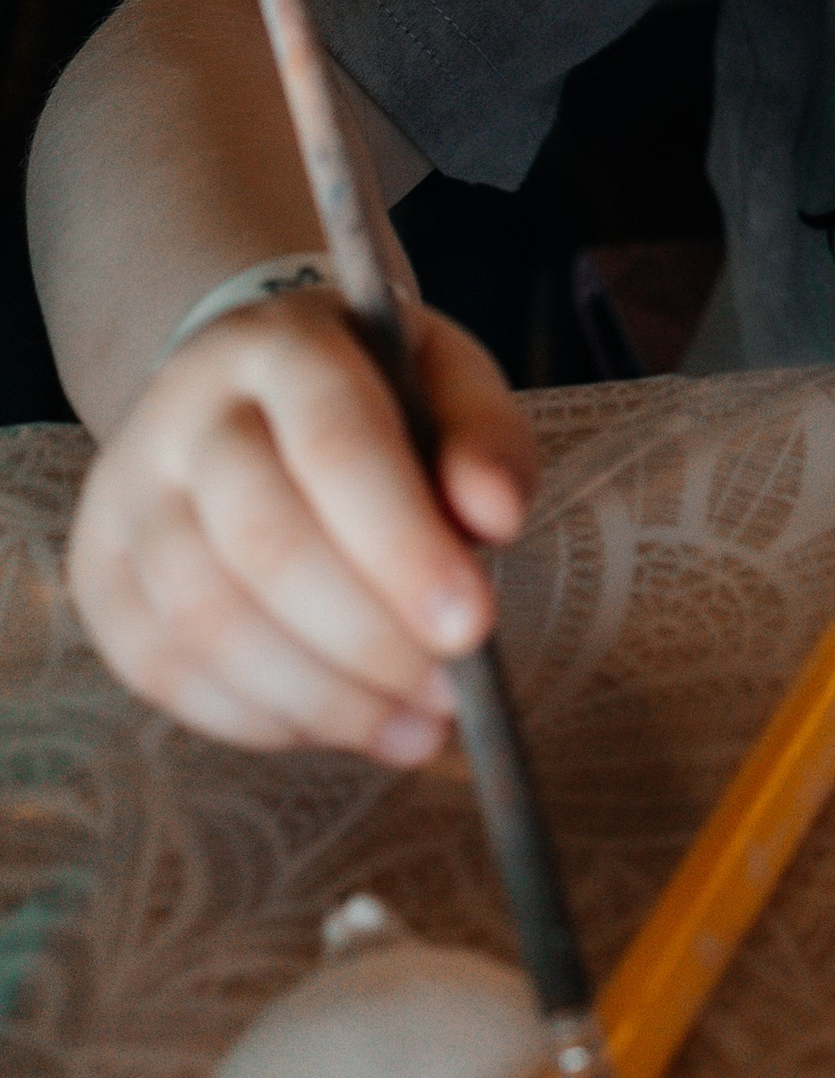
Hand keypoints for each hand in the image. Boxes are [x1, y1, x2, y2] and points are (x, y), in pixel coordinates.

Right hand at [66, 294, 539, 761]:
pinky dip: (252, 717)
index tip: (473, 629)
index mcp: (285, 347)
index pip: (336, 445)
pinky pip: (159, 667)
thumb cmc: (370, 394)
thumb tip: (494, 518)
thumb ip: (485, 441)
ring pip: (204, 617)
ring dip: (317, 697)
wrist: (242, 382)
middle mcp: (186, 413)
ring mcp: (125, 492)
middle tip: (447, 698)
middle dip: (366, 640)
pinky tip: (329, 726)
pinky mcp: (96, 570)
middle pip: (263, 541)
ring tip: (409, 730)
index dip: (402, 547)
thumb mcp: (448, 381)